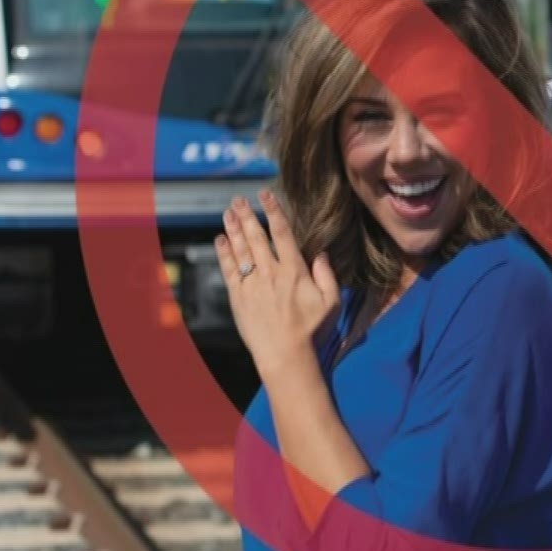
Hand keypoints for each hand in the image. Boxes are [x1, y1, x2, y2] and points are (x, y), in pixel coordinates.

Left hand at [216, 189, 340, 381]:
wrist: (286, 356)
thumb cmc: (312, 332)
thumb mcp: (331, 302)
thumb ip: (327, 275)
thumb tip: (321, 254)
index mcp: (294, 271)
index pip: (282, 233)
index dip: (273, 211)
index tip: (266, 194)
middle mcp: (271, 273)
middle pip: (256, 236)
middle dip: (247, 215)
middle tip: (239, 198)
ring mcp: (252, 285)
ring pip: (240, 249)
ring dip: (233, 228)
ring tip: (228, 211)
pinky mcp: (239, 298)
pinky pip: (229, 270)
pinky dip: (224, 253)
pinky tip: (220, 239)